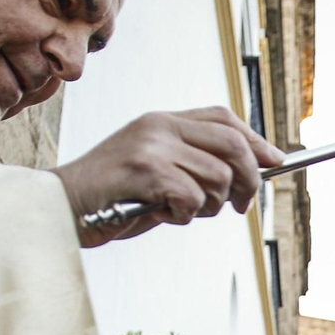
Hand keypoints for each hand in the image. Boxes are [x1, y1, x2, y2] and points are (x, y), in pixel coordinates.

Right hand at [57, 107, 284, 246]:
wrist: (59, 208)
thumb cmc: (110, 197)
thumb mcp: (155, 171)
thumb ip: (193, 166)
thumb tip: (248, 177)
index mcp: (162, 121)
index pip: (224, 118)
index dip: (255, 141)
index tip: (275, 162)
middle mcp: (159, 126)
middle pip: (233, 145)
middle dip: (248, 180)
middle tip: (240, 206)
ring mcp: (152, 146)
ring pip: (218, 177)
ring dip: (209, 206)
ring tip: (180, 211)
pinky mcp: (146, 171)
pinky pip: (193, 198)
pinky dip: (183, 216)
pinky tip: (158, 214)